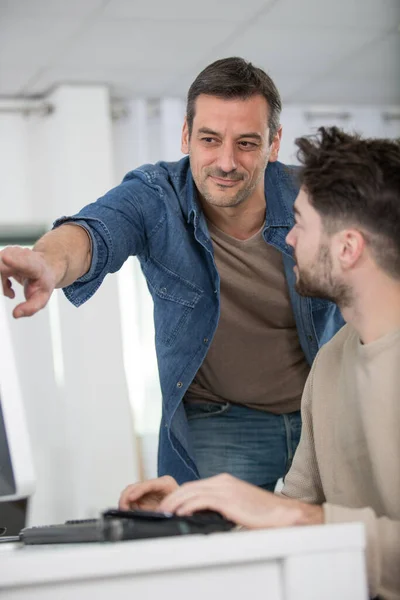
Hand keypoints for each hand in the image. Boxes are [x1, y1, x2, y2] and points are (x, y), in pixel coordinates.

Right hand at [0, 246, 57, 317]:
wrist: (44, 268)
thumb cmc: (42, 282)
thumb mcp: (42, 298)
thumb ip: (30, 308)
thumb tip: (16, 314)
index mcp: (35, 266)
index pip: (24, 262)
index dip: (14, 261)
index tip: (5, 258)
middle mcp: (21, 256)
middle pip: (2, 266)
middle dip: (1, 281)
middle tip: (9, 293)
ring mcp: (11, 253)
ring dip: (1, 283)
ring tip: (11, 291)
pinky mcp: (3, 255)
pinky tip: (8, 285)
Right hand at [119, 476, 178, 510]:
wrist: (186, 506)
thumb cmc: (183, 505)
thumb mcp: (177, 508)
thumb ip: (167, 511)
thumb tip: (158, 514)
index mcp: (166, 483)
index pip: (149, 484)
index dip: (138, 490)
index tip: (131, 498)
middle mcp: (156, 484)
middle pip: (136, 486)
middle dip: (127, 497)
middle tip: (123, 508)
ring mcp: (149, 490)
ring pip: (131, 492)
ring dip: (125, 501)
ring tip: (124, 511)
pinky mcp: (144, 497)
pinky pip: (132, 500)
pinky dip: (127, 505)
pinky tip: (127, 511)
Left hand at [159, 474, 323, 528]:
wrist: (282, 513)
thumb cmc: (261, 513)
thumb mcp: (237, 505)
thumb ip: (221, 505)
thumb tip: (204, 514)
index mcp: (224, 481)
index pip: (195, 486)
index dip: (179, 495)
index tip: (169, 505)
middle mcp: (223, 481)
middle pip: (189, 486)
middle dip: (172, 497)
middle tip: (161, 509)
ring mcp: (225, 489)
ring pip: (192, 492)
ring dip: (175, 502)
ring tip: (165, 512)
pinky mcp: (228, 500)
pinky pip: (202, 501)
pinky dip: (188, 506)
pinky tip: (180, 513)